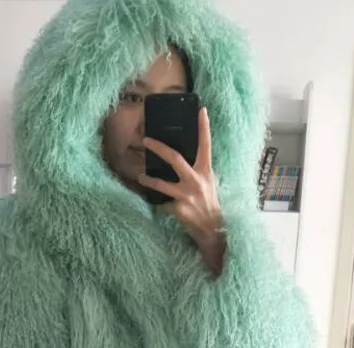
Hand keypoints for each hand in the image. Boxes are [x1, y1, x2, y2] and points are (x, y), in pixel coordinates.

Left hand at [139, 106, 225, 275]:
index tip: (201, 110)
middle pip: (175, 158)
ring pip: (162, 184)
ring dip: (149, 180)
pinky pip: (163, 203)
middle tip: (145, 140)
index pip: (206, 145)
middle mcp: (197, 180)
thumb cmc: (208, 204)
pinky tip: (156, 205)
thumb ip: (197, 170)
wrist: (213, 230)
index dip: (204, 127)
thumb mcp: (208, 183)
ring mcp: (187, 195)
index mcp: (206, 171)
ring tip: (140, 177)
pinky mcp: (179, 209)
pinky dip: (159, 204)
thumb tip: (179, 158)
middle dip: (159, 148)